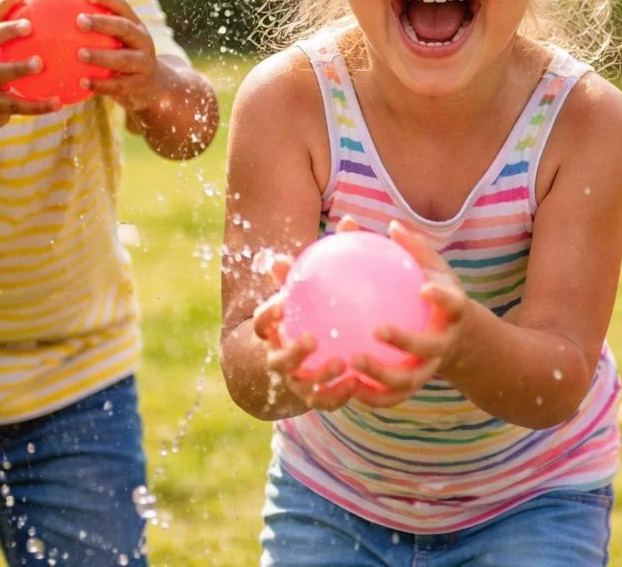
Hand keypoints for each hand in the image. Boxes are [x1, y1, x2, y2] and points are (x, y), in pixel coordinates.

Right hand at [0, 0, 61, 129]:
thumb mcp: (1, 57)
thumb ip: (22, 41)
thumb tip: (61, 17)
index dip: (4, 4)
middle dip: (6, 31)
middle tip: (29, 26)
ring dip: (18, 67)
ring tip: (40, 63)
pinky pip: (15, 106)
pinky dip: (37, 105)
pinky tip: (59, 103)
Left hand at [75, 0, 166, 113]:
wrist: (153, 85)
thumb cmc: (127, 54)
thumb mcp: (121, 37)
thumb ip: (105, 17)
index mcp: (136, 26)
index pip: (123, 8)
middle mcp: (143, 42)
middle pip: (124, 29)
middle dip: (103, 23)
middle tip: (79, 21)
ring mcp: (143, 64)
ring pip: (123, 59)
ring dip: (101, 56)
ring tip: (79, 54)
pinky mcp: (139, 85)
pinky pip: (119, 85)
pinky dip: (101, 85)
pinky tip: (82, 83)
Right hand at [251, 254, 363, 412]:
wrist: (312, 353)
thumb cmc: (319, 306)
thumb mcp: (319, 285)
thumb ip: (331, 259)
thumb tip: (350, 222)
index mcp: (274, 330)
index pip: (261, 323)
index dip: (265, 315)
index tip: (280, 302)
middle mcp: (279, 357)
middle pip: (277, 359)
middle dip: (291, 352)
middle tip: (311, 338)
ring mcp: (296, 380)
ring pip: (302, 384)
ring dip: (320, 376)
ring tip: (343, 362)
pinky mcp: (315, 397)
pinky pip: (326, 400)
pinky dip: (339, 394)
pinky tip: (360, 382)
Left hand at [344, 219, 469, 408]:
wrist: (459, 339)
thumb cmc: (436, 294)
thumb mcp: (434, 271)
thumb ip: (415, 249)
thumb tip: (391, 224)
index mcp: (453, 313)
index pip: (453, 305)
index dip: (441, 299)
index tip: (424, 289)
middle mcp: (444, 344)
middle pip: (428, 348)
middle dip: (405, 341)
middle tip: (377, 328)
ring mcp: (430, 370)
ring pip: (408, 380)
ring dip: (381, 374)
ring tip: (352, 360)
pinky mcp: (414, 386)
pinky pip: (391, 397)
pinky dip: (371, 396)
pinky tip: (345, 386)